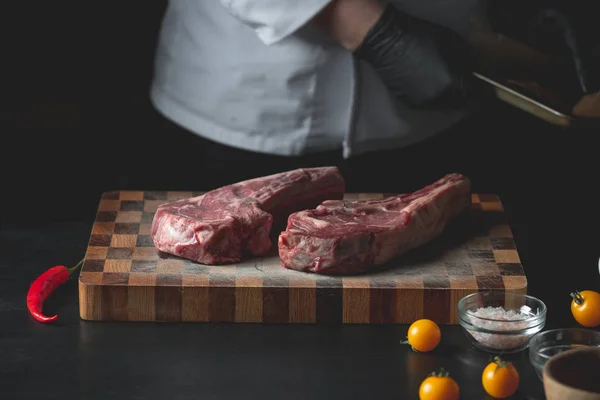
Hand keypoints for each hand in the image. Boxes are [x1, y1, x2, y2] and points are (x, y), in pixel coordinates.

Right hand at [353, 4, 476, 108]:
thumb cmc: (420, 37)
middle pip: (461, 105)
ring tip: (452, 85)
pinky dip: (437, 97)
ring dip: (452, 98)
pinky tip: (435, 85)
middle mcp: (438, 99)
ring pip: (445, 106)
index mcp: (451, 85)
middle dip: (468, 96)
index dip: (484, 94)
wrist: (387, 44)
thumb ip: (468, 59)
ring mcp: (422, 103)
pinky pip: (430, 104)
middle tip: (470, 86)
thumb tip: (477, 71)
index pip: (476, 97)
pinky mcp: (409, 102)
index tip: (487, 88)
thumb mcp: (452, 42)